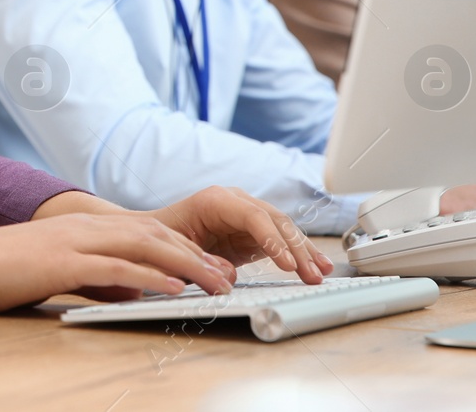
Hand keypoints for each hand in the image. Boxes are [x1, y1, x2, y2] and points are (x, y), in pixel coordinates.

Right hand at [0, 209, 235, 314]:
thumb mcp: (57, 271)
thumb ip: (95, 277)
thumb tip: (130, 293)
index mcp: (82, 226)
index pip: (145, 232)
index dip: (184, 248)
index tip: (213, 267)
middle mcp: (84, 227)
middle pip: (154, 235)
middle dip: (196, 255)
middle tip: (228, 274)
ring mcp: (74, 242)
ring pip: (144, 247)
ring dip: (186, 265)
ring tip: (216, 283)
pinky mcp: (63, 262)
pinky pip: (116, 268)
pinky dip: (150, 277)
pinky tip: (173, 288)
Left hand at [146, 186, 332, 283]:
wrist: (153, 237)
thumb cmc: (160, 241)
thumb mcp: (175, 251)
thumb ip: (201, 261)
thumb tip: (227, 276)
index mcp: (215, 200)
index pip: (253, 216)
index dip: (273, 240)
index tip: (288, 265)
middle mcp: (234, 201)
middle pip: (274, 220)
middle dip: (296, 248)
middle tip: (311, 275)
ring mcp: (246, 214)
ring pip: (283, 228)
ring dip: (303, 251)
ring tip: (321, 272)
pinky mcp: (252, 231)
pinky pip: (281, 239)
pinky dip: (298, 253)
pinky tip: (315, 265)